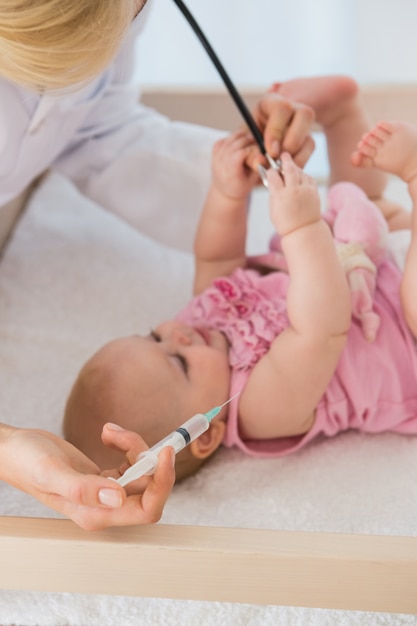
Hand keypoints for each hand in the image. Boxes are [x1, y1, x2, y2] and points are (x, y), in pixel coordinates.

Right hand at [0, 423, 174, 529]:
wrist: (15, 450)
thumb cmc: (27, 462)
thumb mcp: (52, 473)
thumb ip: (84, 488)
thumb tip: (119, 496)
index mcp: (96, 514)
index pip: (147, 509)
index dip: (162, 483)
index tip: (164, 453)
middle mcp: (105, 508)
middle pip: (150, 490)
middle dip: (148, 460)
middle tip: (128, 437)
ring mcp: (106, 493)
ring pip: (142, 472)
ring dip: (133, 447)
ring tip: (109, 431)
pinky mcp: (105, 477)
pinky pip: (131, 463)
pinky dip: (126, 445)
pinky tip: (108, 434)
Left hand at [211, 129, 259, 199]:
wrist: (225, 190)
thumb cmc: (240, 186)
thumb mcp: (252, 180)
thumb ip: (257, 166)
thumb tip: (262, 155)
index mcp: (231, 174)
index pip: (239, 154)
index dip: (249, 149)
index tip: (256, 149)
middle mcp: (221, 166)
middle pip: (234, 145)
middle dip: (246, 140)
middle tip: (255, 140)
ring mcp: (216, 159)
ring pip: (228, 141)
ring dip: (239, 136)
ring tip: (248, 139)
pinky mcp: (214, 154)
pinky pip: (222, 141)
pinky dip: (230, 138)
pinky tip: (237, 142)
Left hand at [245, 92, 315, 171]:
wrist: (256, 142)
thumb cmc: (250, 138)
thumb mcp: (246, 142)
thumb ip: (249, 152)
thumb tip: (259, 162)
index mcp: (272, 102)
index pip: (282, 109)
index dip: (276, 131)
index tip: (270, 151)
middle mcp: (293, 109)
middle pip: (305, 116)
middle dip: (290, 143)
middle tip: (277, 160)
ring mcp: (304, 124)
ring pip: (309, 137)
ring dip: (295, 157)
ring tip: (279, 167)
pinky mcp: (308, 139)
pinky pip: (310, 151)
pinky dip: (298, 163)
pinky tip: (284, 168)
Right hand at [267, 153, 320, 236]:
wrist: (303, 231)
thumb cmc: (285, 222)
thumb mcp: (273, 209)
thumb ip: (273, 194)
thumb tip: (274, 180)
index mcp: (280, 196)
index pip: (273, 176)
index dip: (271, 172)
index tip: (271, 171)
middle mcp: (293, 191)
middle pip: (289, 169)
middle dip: (286, 161)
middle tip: (284, 156)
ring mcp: (305, 191)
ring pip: (300, 172)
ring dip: (295, 169)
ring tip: (292, 169)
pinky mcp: (314, 192)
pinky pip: (308, 178)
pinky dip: (304, 176)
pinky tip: (300, 178)